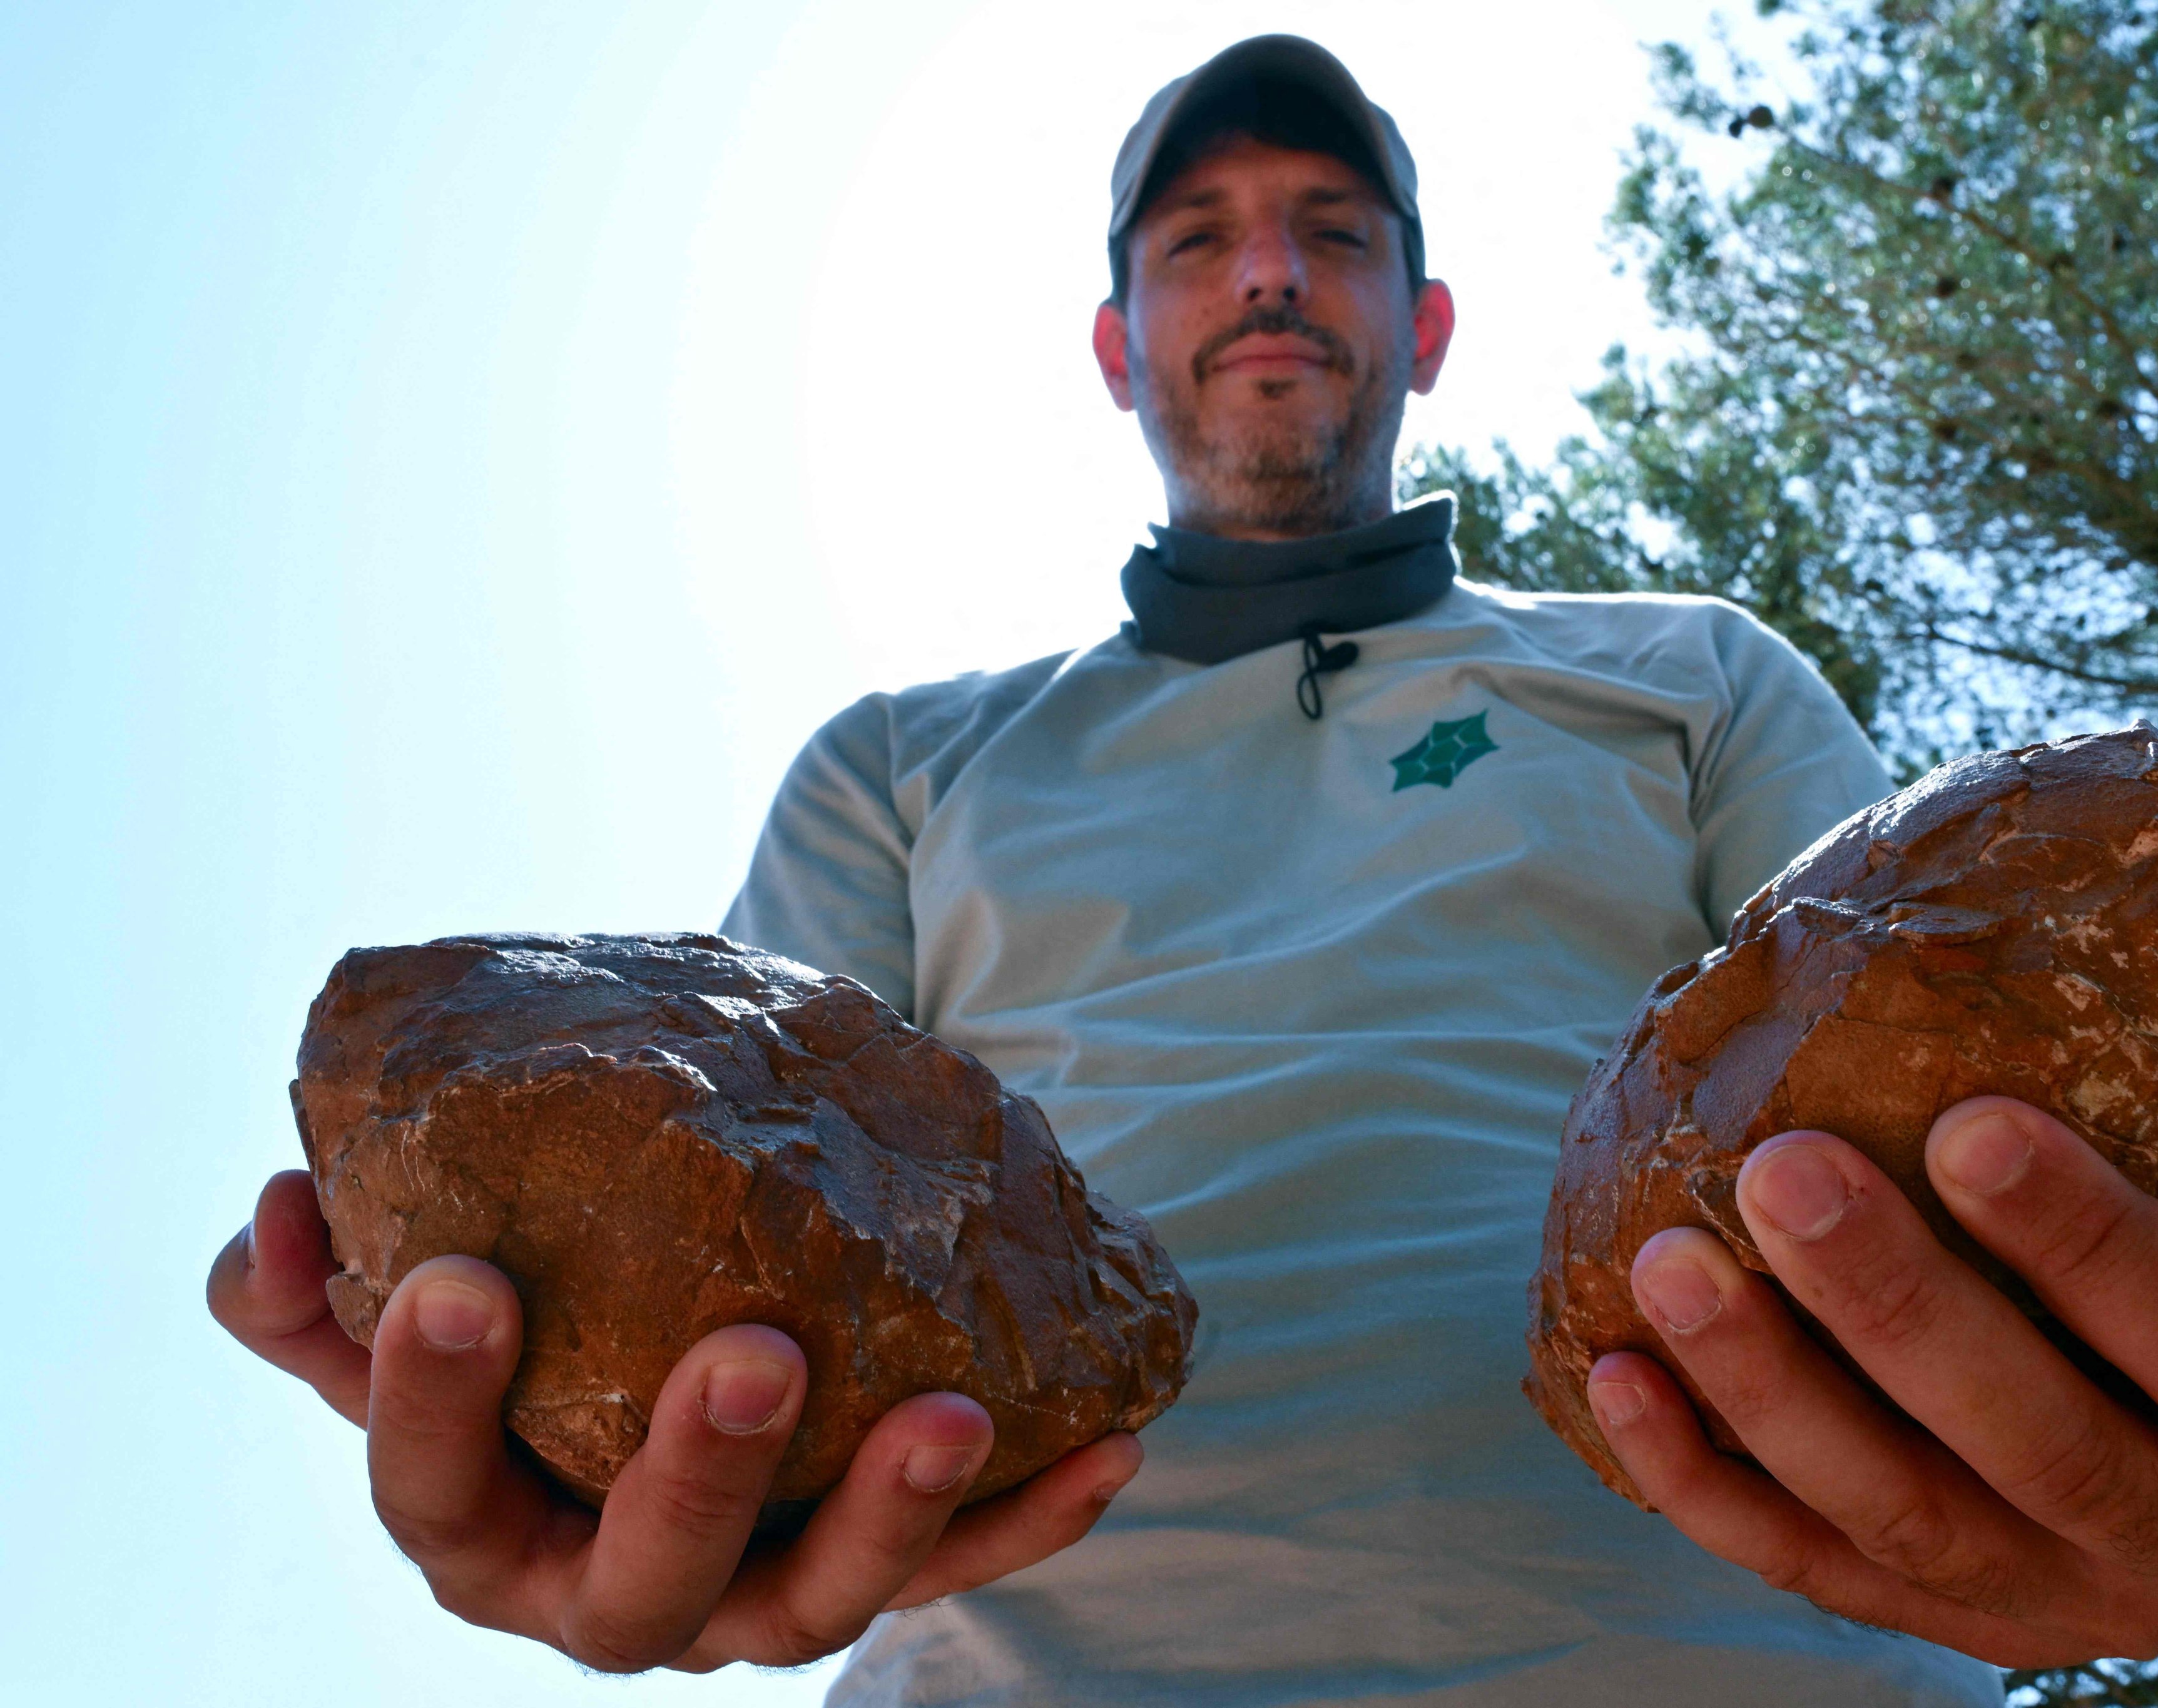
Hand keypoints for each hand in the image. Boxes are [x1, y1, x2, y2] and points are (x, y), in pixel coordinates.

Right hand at [207, 1169, 1138, 1672]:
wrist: (643, 1361)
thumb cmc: (523, 1335)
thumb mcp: (411, 1309)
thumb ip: (319, 1276)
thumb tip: (282, 1202)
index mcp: (482, 1529)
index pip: (431, 1491)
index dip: (429, 1400)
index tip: (460, 1280)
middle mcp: (613, 1594)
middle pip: (644, 1580)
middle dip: (698, 1476)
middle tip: (752, 1355)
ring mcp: (752, 1599)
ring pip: (820, 1600)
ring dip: (893, 1515)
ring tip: (956, 1415)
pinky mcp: (868, 1571)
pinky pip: (966, 1563)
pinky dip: (1034, 1516)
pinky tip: (1110, 1447)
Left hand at [1582, 970, 2157, 1666]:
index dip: (2102, 1252)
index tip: (1973, 1123)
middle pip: (2042, 1452)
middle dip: (1904, 1315)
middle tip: (1782, 1169)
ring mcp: (2049, 1603)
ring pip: (1902, 1521)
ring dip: (1774, 1395)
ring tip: (1671, 1260)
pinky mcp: (1927, 1617)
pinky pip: (1799, 1566)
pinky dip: (1699, 1483)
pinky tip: (1616, 1375)